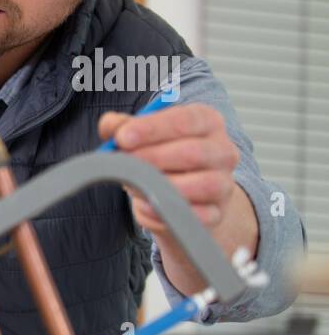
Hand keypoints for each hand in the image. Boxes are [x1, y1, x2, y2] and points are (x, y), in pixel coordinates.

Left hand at [99, 103, 258, 295]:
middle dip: (152, 158)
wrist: (185, 197)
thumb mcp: (143, 137)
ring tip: (135, 185)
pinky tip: (146, 206)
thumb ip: (124, 126)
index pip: (185, 120)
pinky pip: (198, 215)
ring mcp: (224, 183)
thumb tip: (109, 125)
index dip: (151, 129)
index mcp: (207, 122)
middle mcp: (223, 150)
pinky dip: (168, 212)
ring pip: (202, 184)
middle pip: (193, 152)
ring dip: (162, 186)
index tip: (122, 137)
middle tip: (123, 163)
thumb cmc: (164, 159)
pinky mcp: (217, 213)